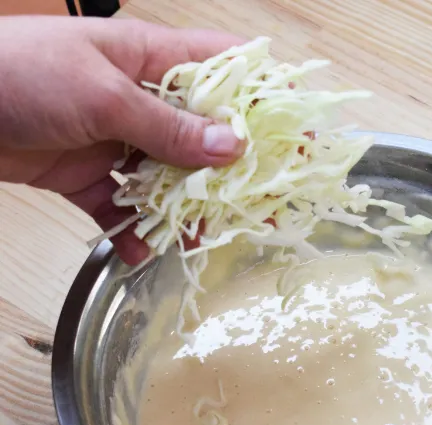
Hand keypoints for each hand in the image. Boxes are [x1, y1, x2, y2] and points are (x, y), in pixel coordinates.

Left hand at [0, 16, 244, 263]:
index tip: (298, 133)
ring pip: (168, 179)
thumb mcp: (102, 95)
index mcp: (149, 59)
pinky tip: (137, 252)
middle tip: (261, 204)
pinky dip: (131, 232)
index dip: (265, 98)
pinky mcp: (89, 176)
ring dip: (182, 210)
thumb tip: (232, 146)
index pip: (224, 69)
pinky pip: (123, 208)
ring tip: (194, 238)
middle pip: (203, 136)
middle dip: (232, 170)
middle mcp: (140, 100)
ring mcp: (116, 140)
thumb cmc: (18, 74)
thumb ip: (167, 126)